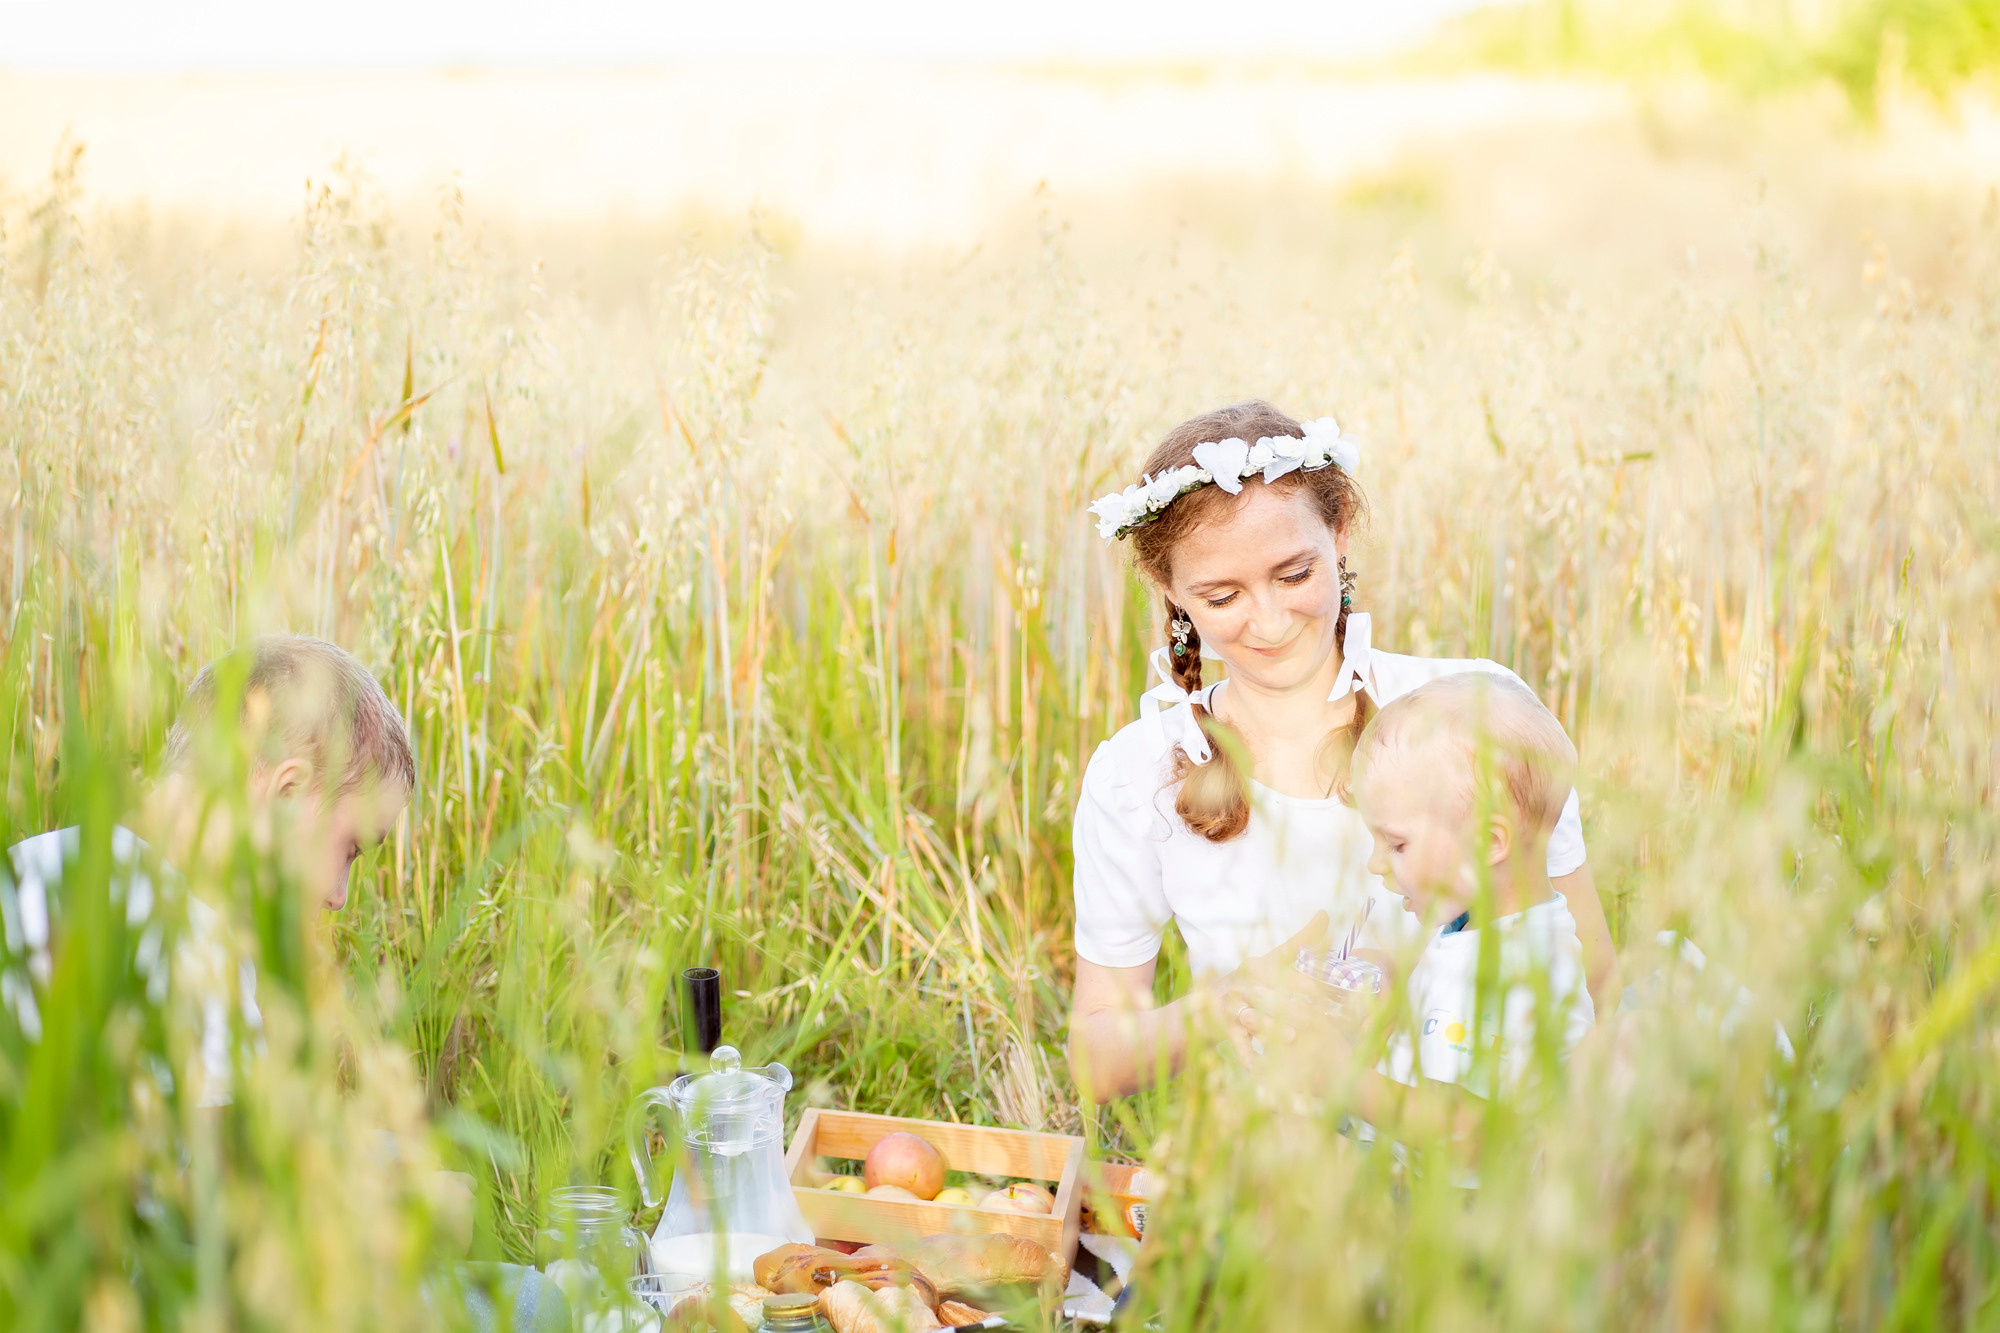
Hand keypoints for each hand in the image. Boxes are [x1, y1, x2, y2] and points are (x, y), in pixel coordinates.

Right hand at [1220, 911, 1334, 1055]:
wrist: (1206, 1005)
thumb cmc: (1250, 981)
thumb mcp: (1273, 959)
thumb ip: (1301, 940)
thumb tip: (1325, 913)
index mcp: (1256, 966)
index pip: (1279, 971)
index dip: (1299, 980)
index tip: (1320, 988)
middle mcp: (1241, 984)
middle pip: (1266, 994)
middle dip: (1290, 1005)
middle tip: (1313, 1016)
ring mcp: (1230, 1006)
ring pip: (1251, 1017)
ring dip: (1270, 1028)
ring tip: (1293, 1038)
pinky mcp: (1223, 1028)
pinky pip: (1237, 1043)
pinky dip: (1249, 1055)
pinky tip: (1263, 1068)